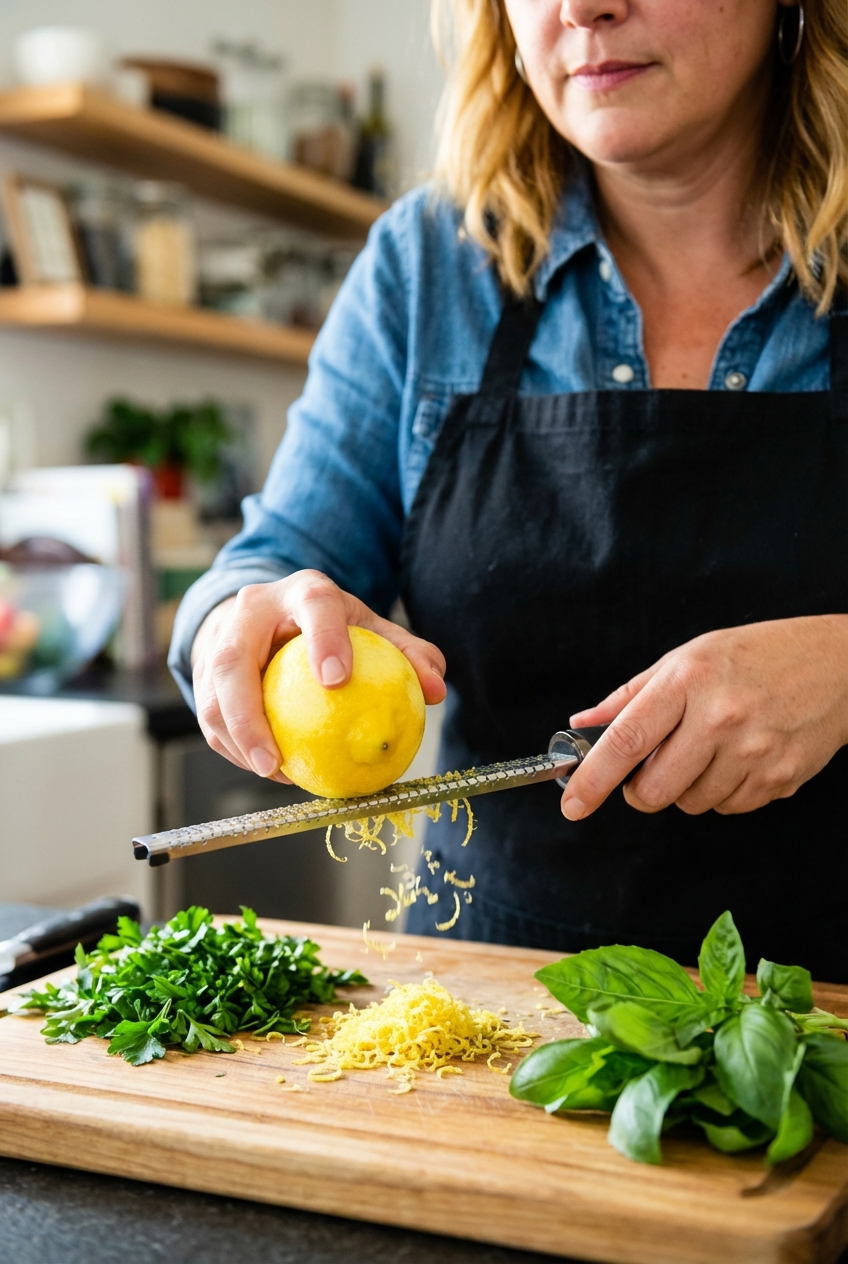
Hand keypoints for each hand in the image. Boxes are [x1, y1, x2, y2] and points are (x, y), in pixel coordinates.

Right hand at [190, 571, 445, 779]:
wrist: (265, 613)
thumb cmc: (328, 626)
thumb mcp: (368, 628)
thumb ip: (405, 654)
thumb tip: (436, 689)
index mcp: (301, 592)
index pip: (313, 606)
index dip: (324, 639)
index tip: (337, 680)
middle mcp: (251, 610)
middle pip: (233, 660)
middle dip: (247, 715)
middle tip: (276, 761)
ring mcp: (218, 639)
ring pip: (211, 696)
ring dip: (237, 742)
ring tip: (272, 773)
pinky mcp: (202, 671)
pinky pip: (210, 717)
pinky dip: (235, 748)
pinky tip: (270, 769)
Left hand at [561, 615, 847, 819]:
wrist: (839, 667)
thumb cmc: (756, 656)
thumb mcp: (687, 658)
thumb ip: (631, 696)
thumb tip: (583, 724)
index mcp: (688, 681)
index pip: (626, 741)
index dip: (592, 779)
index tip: (571, 804)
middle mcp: (720, 718)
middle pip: (654, 789)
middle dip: (640, 790)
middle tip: (652, 767)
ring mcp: (754, 753)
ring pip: (690, 804)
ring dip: (686, 788)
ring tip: (709, 749)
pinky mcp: (779, 780)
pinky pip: (727, 808)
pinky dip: (721, 793)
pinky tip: (738, 758)